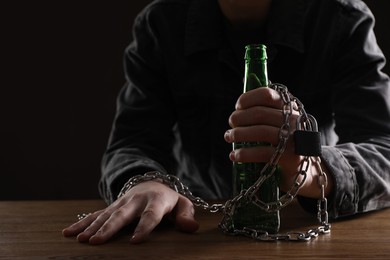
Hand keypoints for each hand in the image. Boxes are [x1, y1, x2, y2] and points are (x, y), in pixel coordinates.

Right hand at [62, 181, 198, 243]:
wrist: (152, 183)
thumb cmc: (169, 200)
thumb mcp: (182, 204)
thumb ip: (186, 215)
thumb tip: (191, 228)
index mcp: (156, 201)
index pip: (150, 216)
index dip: (144, 228)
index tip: (135, 242)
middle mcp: (136, 201)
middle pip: (122, 215)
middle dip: (109, 228)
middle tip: (97, 242)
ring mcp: (121, 203)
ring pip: (105, 215)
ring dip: (92, 227)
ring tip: (81, 240)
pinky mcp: (111, 206)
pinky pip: (95, 214)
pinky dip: (82, 223)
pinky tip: (68, 232)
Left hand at [224, 87, 332, 197]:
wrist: (306, 170)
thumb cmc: (285, 142)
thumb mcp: (280, 123)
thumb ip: (264, 112)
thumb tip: (238, 109)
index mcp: (290, 108)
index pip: (267, 95)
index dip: (248, 99)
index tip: (238, 107)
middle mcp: (294, 120)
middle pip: (260, 113)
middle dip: (239, 118)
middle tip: (231, 125)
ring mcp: (294, 138)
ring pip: (260, 132)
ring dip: (238, 134)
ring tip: (228, 137)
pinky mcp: (290, 157)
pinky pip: (262, 152)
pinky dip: (244, 154)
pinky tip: (235, 156)